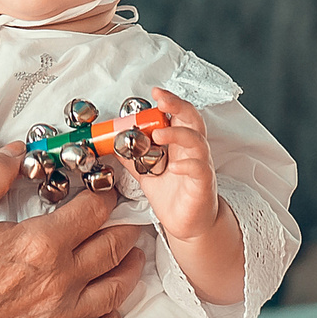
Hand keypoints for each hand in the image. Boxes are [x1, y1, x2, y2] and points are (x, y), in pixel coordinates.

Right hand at [0, 146, 144, 317]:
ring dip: (131, 266)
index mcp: (42, 243)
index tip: (103, 185)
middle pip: (117, 245)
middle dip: (125, 224)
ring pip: (118, 289)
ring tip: (132, 253)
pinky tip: (110, 312)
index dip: (105, 191)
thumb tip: (16, 151)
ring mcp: (63, 317)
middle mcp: (62, 280)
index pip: (96, 208)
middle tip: (125, 215)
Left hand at [134, 88, 221, 239]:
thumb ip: (132, 158)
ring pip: (197, 141)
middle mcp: (193, 151)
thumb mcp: (146, 174)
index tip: (156, 92)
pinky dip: (188, 165)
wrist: (188, 224)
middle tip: (162, 100)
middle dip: (178, 106)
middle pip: (192, 119)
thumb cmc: (173, 196)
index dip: (170, 101)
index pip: (179, 115)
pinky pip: (200, 169)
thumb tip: (113, 145)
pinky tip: (175, 167)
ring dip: (178, 134)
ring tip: (159, 135)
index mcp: (180, 144)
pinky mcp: (203, 184)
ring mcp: (200, 166)